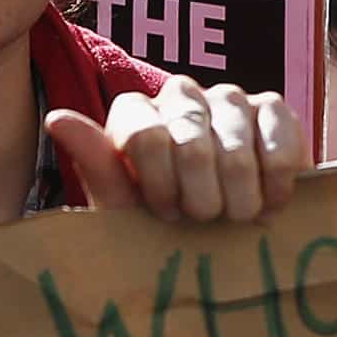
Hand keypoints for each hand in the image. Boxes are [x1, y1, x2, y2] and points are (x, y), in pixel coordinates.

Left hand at [48, 84, 309, 222]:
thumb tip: (57, 118)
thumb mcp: (124, 210)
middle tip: (204, 219)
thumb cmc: (164, 228)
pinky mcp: (273, 108)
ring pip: (235, 147)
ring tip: (235, 216)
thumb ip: (96, 166)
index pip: (145, 137)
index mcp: (135, 115)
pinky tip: (270, 202)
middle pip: (191, 145)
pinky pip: (278, 138)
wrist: (224, 241)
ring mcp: (228, 96)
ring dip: (238, 196)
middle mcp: (179, 94)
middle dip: (200, 199)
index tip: (166, 215)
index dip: (161, 187)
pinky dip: (275, 180)